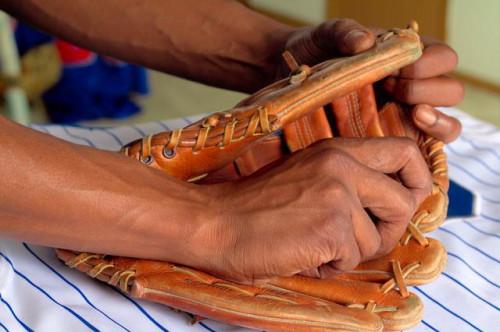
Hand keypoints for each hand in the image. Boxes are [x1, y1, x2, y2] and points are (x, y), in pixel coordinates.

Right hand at [200, 137, 431, 281]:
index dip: (417, 179)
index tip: (407, 199)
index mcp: (337, 150)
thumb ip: (346, 180)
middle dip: (388, 229)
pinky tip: (302, 256)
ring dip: (348, 252)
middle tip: (356, 239)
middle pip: (404, 201)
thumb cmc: (254, 206)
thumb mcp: (306, 176)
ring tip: (312, 245)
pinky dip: (329, 266)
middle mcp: (342, 166)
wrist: (213, 222)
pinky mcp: (330, 228)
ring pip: (375, 238)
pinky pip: (352, 258)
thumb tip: (384, 207)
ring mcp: (337, 195)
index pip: (404, 152)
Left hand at [276, 19, 462, 142]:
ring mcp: (404, 118)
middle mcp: (413, 87)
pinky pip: (421, 152)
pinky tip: (402, 144)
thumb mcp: (325, 36)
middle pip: (451, 92)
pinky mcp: (390, 142)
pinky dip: (422, 152)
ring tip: (412, 114)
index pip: (443, 58)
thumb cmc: (313, 53)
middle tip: (393, 89)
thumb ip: (343, 32)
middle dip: (427, 90)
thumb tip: (365, 43)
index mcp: (406, 57)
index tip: (398, 68)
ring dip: (436, 121)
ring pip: (447, 125)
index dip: (429, 64)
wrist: (287, 77)